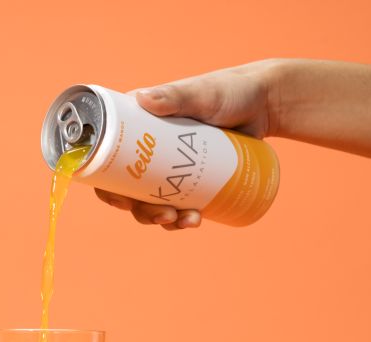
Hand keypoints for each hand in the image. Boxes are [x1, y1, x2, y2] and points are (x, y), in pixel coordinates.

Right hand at [97, 60, 279, 230]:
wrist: (263, 104)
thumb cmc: (228, 90)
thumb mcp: (200, 94)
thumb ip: (175, 96)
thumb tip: (143, 99)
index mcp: (136, 126)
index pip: (109, 159)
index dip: (107, 186)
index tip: (122, 202)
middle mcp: (148, 148)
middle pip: (129, 189)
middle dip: (142, 211)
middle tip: (164, 215)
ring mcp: (169, 166)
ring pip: (153, 201)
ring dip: (162, 219)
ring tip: (187, 220)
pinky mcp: (189, 178)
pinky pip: (177, 203)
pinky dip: (183, 218)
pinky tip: (195, 221)